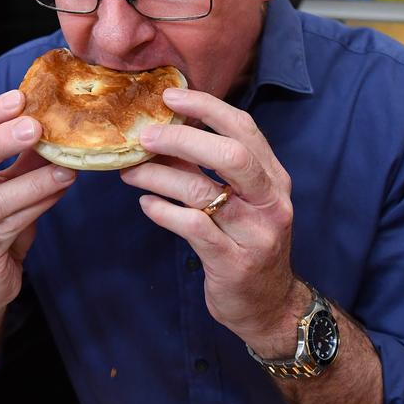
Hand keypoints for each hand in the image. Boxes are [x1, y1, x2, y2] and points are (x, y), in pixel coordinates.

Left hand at [120, 87, 295, 353]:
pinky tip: (146, 206)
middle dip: (182, 139)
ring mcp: (255, 233)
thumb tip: (163, 135)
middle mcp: (271, 201)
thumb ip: (209, 169)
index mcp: (273, 178)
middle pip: (230, 154)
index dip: (207, 108)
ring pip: (202, 191)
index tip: (171, 97)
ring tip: (130, 173)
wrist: (268, 306)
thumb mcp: (240, 202)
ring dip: (158, 177)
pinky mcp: (233, 262)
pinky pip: (191, 227)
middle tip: (144, 136)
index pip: (244, 128)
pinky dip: (162, 212)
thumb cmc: (248, 244)